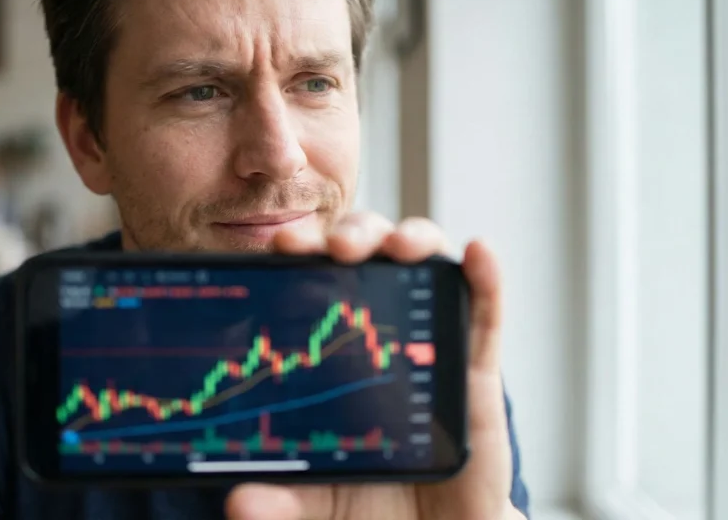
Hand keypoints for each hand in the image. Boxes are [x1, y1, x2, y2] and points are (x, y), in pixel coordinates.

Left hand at [224, 212, 524, 519]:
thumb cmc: (368, 503)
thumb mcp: (313, 504)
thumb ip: (277, 504)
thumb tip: (240, 505)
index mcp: (333, 353)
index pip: (314, 283)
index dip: (303, 253)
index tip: (283, 245)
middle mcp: (382, 334)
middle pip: (368, 260)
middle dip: (353, 235)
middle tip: (334, 248)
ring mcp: (432, 344)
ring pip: (426, 270)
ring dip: (414, 240)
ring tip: (399, 246)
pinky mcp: (476, 370)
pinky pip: (486, 316)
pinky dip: (486, 278)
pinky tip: (477, 253)